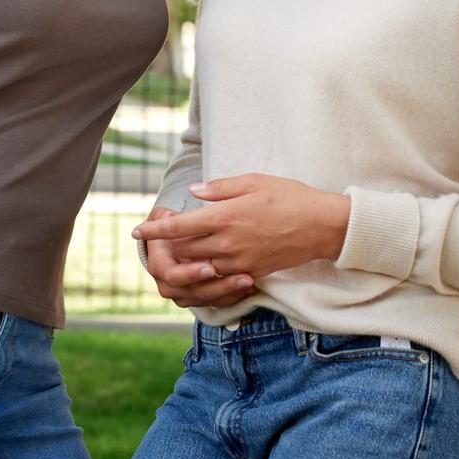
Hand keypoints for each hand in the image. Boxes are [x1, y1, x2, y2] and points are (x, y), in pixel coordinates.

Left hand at [133, 175, 349, 278]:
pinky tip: (207, 261)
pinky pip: (220, 276)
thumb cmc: (289, 197)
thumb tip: (194, 193)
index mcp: (225, 217)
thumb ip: (220, 189)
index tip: (137, 232)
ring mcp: (239, 262)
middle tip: (162, 235)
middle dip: (169, 245)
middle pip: (184, 251)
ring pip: (200, 267)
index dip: (155, 232)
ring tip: (182, 248)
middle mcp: (228, 243)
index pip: (179, 227)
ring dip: (186, 259)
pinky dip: (208, 270)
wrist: (322, 226)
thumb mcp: (253, 182)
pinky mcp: (252, 272)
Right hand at [143, 207, 256, 308]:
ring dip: (227, 291)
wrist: (175, 240)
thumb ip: (166, 216)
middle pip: (191, 293)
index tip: (210, 267)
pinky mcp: (198, 298)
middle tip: (238, 277)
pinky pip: (215, 303)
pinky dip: (232, 296)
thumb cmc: (172, 224)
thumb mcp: (165, 215)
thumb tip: (169, 215)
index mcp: (158, 263)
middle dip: (215, 286)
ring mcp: (183, 293)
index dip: (190, 273)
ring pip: (205, 299)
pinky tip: (250, 286)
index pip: (172, 274)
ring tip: (248, 279)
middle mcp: (167, 283)